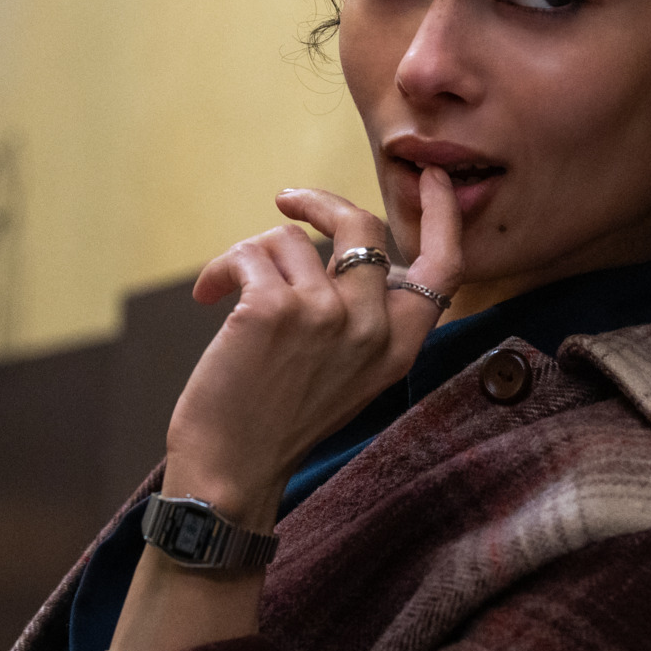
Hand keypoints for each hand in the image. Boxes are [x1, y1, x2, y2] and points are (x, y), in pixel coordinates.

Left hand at [165, 165, 463, 528]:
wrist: (229, 473)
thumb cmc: (276, 421)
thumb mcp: (345, 374)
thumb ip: (360, 318)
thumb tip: (340, 248)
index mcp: (397, 347)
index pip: (443, 268)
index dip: (441, 215)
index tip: (430, 177)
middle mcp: (372, 328)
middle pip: (361, 226)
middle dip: (318, 203)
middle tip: (288, 199)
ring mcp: (326, 315)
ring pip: (291, 239)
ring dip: (251, 258)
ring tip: (227, 293)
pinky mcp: (274, 308)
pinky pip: (249, 254)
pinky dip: (220, 270)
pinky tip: (208, 298)